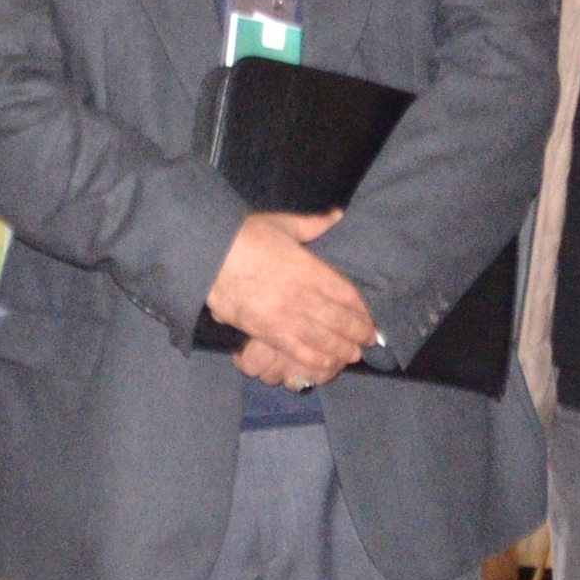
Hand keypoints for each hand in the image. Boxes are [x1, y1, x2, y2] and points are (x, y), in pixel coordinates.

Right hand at [206, 211, 372, 383]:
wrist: (207, 255)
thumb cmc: (244, 235)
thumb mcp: (282, 223)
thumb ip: (313, 225)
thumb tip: (338, 215)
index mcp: (309, 269)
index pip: (346, 293)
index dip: (362, 308)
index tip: (371, 315)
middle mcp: (302, 296)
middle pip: (339, 320)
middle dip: (358, 331)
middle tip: (371, 339)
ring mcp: (284, 317)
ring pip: (322, 339)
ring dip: (342, 348)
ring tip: (355, 354)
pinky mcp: (265, 332)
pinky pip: (296, 350)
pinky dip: (314, 359)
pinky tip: (326, 363)